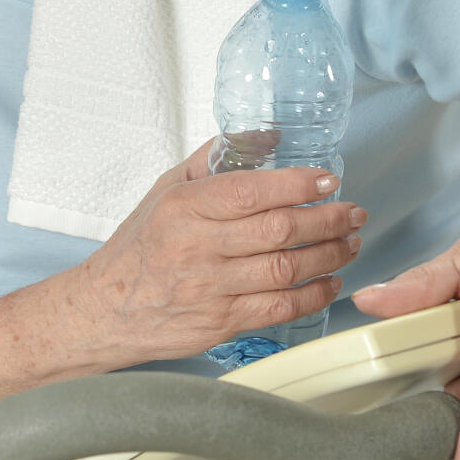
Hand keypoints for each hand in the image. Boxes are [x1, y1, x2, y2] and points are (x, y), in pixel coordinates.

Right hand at [79, 140, 365, 362]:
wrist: (106, 309)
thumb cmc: (139, 247)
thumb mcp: (166, 189)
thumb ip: (214, 160)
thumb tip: (265, 136)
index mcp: (184, 208)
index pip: (251, 191)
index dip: (298, 185)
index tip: (328, 180)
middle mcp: (198, 247)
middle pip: (279, 231)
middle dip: (328, 219)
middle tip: (353, 212)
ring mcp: (211, 288)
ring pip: (287, 269)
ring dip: (330, 255)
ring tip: (350, 243)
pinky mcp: (221, 323)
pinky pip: (280, 308)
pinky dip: (314, 295)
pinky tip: (330, 282)